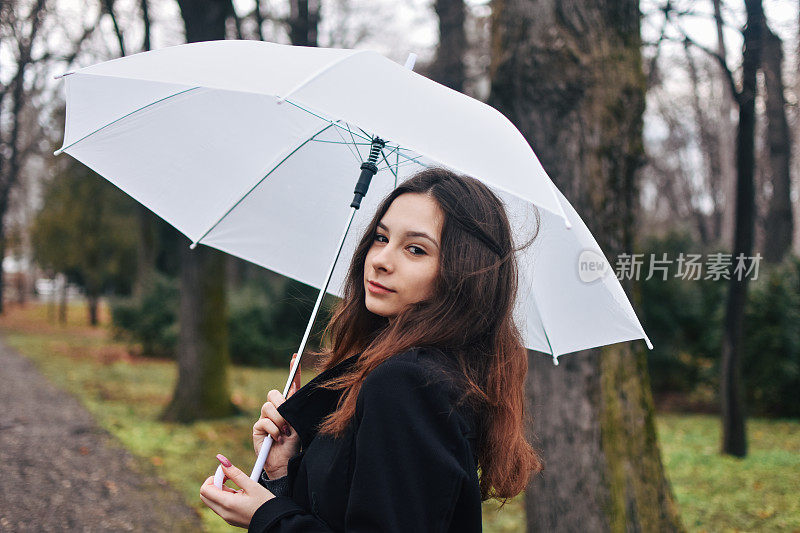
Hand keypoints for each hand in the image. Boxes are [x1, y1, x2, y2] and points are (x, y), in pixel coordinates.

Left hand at [200, 455, 274, 527]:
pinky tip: (239, 494)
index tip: (226, 472)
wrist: (274, 521)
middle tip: (229, 478)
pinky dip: (224, 497)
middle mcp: (223, 513)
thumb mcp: (252, 485)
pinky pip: (220, 506)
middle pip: (205, 495)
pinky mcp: (230, 519)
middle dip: (214, 483)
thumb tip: (222, 461)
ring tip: (238, 487)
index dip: (213, 477)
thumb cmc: (265, 503)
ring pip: (212, 501)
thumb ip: (235, 473)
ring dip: (220, 490)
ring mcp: (226, 517)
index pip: (205, 489)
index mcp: (227, 504)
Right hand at [253, 353, 301, 478]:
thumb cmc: (295, 446)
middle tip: (288, 422)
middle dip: (282, 405)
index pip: (291, 385)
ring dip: (279, 420)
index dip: (293, 371)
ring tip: (285, 433)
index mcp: (290, 406)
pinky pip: (264, 421)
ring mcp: (266, 418)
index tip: (295, 357)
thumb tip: (292, 393)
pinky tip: (277, 439)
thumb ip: (295, 409)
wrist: (285, 463)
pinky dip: (273, 430)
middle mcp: (277, 409)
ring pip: (268, 406)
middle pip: (274, 393)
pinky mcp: (258, 428)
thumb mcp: (300, 424)